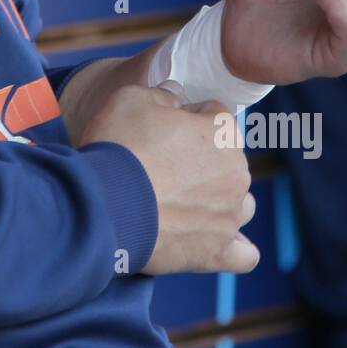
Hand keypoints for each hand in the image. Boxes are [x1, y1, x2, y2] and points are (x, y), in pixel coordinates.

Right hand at [80, 82, 258, 275]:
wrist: (102, 206)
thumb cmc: (119, 146)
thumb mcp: (131, 99)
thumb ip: (162, 93)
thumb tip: (177, 93)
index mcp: (223, 131)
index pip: (214, 114)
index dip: (186, 118)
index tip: (159, 130)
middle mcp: (236, 173)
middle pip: (227, 160)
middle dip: (201, 161)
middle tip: (160, 167)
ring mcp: (229, 215)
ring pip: (238, 204)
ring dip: (218, 201)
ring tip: (180, 205)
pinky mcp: (216, 252)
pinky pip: (244, 254)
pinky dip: (232, 248)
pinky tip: (211, 241)